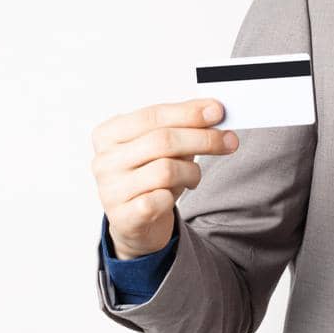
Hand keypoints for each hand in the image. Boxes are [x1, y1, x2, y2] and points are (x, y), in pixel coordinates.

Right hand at [90, 99, 238, 258]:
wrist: (135, 221)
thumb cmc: (148, 175)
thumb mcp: (161, 146)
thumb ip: (182, 125)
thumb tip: (213, 111)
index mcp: (108, 134)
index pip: (153, 115)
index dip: (188, 113)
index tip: (218, 111)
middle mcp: (104, 160)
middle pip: (162, 141)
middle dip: (202, 139)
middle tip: (229, 140)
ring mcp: (110, 189)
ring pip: (166, 170)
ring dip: (192, 171)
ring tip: (194, 176)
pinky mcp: (123, 216)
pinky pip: (161, 200)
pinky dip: (175, 196)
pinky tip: (174, 195)